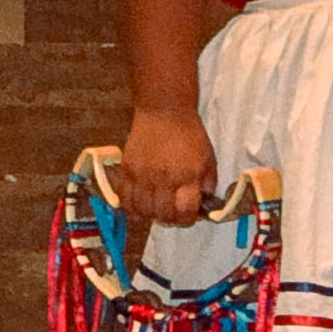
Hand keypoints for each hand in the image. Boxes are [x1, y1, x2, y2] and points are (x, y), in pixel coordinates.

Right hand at [119, 108, 217, 230]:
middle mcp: (163, 178)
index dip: (188, 219)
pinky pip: (124, 199)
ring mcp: (142, 175)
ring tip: (157, 209)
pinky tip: (140, 204)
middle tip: (173, 213)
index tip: (189, 215)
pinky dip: (132, 207)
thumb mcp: (208, 159)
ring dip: (151, 215)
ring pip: (142, 210)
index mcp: (187, 175)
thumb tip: (202, 207)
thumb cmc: (190, 135)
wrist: (164, 112)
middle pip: (162, 214)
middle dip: (171, 219)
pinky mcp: (126, 170)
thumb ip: (206, 185)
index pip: (183, 211)